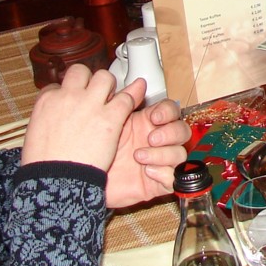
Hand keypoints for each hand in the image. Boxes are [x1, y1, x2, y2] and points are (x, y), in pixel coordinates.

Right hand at [23, 66, 131, 173]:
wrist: (56, 180)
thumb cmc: (44, 164)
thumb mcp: (34, 133)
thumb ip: (45, 117)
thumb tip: (52, 115)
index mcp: (47, 100)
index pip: (58, 85)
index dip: (67, 92)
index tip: (71, 100)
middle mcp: (68, 96)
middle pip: (81, 72)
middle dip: (88, 80)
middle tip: (93, 94)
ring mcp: (90, 105)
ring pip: (105, 78)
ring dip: (109, 86)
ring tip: (111, 96)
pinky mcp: (110, 118)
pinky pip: (126, 98)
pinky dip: (133, 95)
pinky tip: (136, 95)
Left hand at [104, 80, 190, 206]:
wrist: (83, 179)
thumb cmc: (94, 151)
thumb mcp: (110, 123)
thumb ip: (126, 102)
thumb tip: (140, 82)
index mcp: (147, 124)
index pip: (171, 111)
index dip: (168, 112)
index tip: (154, 117)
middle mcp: (157, 142)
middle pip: (182, 131)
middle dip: (170, 133)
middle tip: (150, 138)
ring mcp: (160, 162)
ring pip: (180, 154)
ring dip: (162, 154)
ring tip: (138, 156)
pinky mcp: (158, 182)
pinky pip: (174, 177)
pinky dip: (163, 173)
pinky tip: (146, 171)